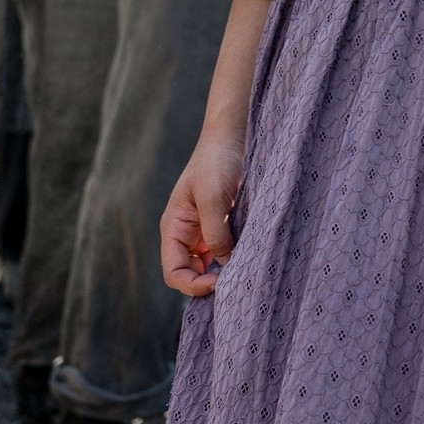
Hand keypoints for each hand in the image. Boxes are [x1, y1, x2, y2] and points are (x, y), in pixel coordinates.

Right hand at [159, 134, 245, 297]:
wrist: (231, 139)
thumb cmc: (215, 162)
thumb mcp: (213, 197)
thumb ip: (215, 233)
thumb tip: (224, 265)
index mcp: (174, 229)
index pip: (173, 272)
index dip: (193, 285)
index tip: (219, 282)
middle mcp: (186, 235)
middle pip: (190, 275)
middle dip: (208, 284)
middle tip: (235, 282)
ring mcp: (204, 233)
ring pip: (208, 267)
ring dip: (222, 274)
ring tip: (243, 273)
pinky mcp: (222, 227)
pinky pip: (224, 253)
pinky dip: (233, 261)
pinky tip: (249, 259)